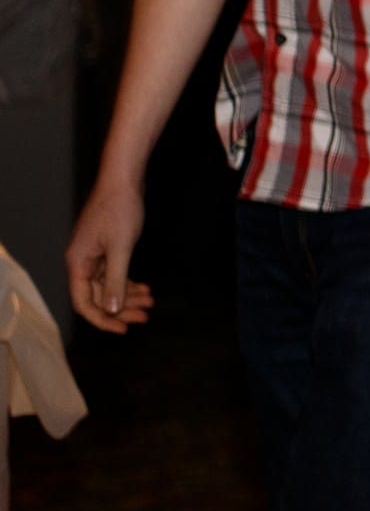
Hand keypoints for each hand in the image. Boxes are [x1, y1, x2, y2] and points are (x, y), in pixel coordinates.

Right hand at [65, 181, 154, 332]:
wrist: (123, 181)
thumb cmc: (119, 210)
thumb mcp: (120, 249)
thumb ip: (115, 281)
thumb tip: (111, 310)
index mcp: (78, 263)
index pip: (83, 302)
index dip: (102, 319)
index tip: (124, 329)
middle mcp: (81, 262)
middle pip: (96, 296)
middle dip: (120, 308)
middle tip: (145, 316)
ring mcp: (93, 255)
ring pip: (107, 285)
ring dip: (127, 296)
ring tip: (150, 302)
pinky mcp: (105, 248)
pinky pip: (113, 273)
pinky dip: (128, 282)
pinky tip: (145, 288)